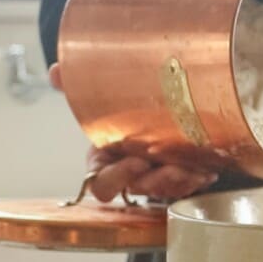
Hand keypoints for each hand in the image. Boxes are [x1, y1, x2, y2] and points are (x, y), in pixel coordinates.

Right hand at [48, 64, 217, 201]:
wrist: (150, 107)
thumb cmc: (118, 110)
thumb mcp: (97, 97)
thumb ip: (75, 84)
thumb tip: (55, 71)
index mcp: (105, 160)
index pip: (101, 184)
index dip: (117, 178)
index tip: (135, 160)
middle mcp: (131, 173)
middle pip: (139, 189)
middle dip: (155, 183)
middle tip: (169, 167)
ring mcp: (156, 176)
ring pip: (166, 190)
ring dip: (180, 182)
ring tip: (194, 170)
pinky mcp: (180, 175)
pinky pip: (188, 186)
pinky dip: (199, 178)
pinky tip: (208, 170)